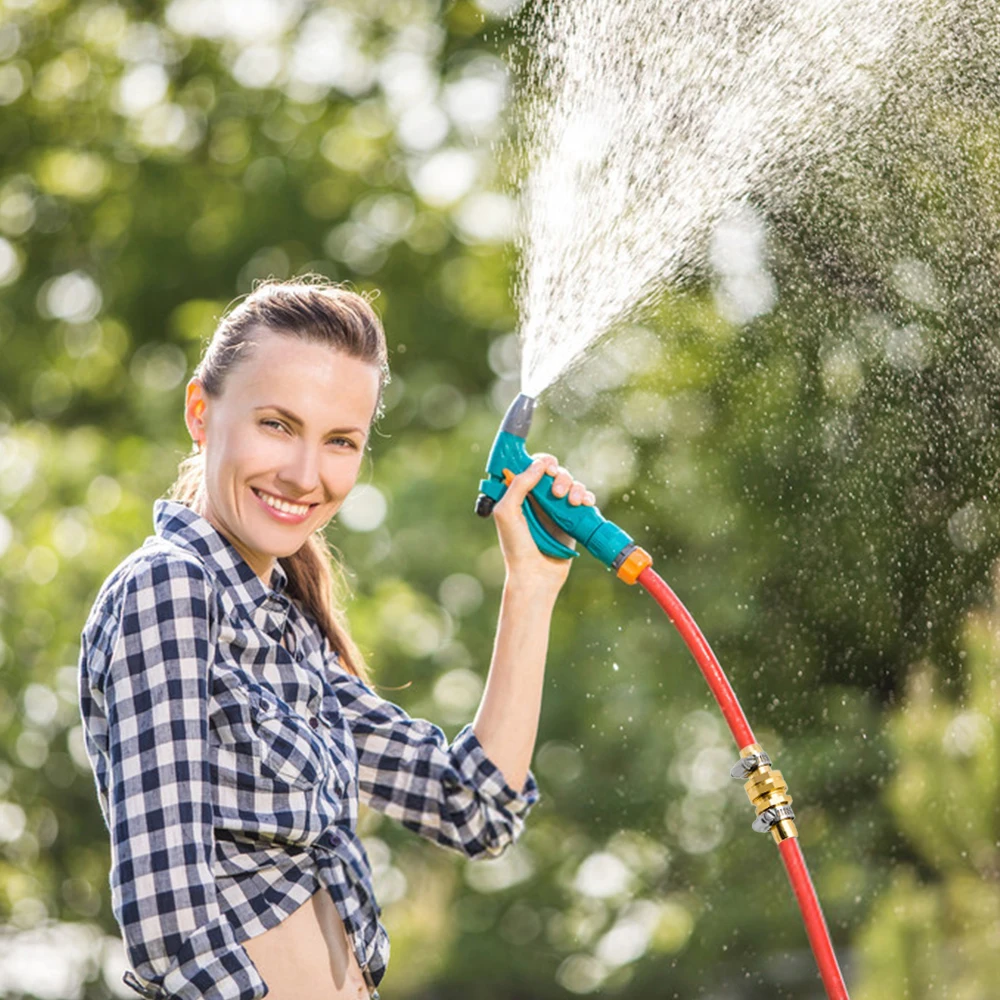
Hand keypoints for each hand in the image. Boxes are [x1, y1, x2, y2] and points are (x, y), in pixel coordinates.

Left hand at [492, 453, 596, 595]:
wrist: (534, 575)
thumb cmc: (516, 546)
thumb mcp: (507, 512)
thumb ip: (519, 485)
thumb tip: (538, 465)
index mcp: (519, 495)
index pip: (531, 468)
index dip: (540, 462)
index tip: (545, 466)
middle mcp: (538, 500)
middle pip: (555, 473)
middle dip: (559, 476)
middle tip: (556, 491)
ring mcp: (557, 510)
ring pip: (571, 484)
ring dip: (574, 487)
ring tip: (572, 501)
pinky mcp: (572, 521)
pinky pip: (584, 501)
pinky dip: (586, 497)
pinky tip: (584, 504)